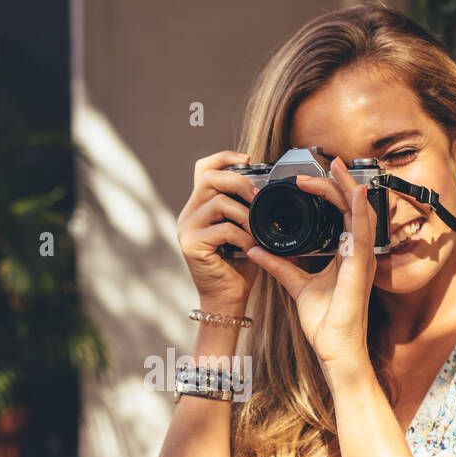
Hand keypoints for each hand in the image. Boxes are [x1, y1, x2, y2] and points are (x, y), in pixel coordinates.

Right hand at [175, 150, 261, 311]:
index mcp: (200, 207)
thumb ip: (246, 208)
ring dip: (245, 214)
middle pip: (210, 178)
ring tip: (257, 230)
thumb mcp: (244, 230)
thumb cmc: (239, 266)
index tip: (247, 159)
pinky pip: (223, 229)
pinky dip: (243, 236)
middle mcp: (188, 214)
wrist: (228, 299)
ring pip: (218, 202)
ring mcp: (187, 229)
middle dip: (240, 183)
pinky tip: (250, 248)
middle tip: (259, 198)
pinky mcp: (191, 245)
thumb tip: (269, 188)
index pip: (204, 169)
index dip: (224, 157)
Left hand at [244, 157, 376, 378]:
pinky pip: (362, 234)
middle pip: (353, 207)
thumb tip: (255, 248)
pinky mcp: (361, 268)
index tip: (308, 179)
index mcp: (346, 254)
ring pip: (360, 213)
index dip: (330, 192)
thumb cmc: (325, 323)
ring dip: (348, 187)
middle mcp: (358, 252)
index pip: (342, 214)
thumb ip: (279, 265)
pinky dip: (360, 211)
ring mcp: (362, 258)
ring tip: (337, 165)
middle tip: (325, 161)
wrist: (334, 348)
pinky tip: (355, 192)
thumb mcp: (297, 285)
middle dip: (339, 182)